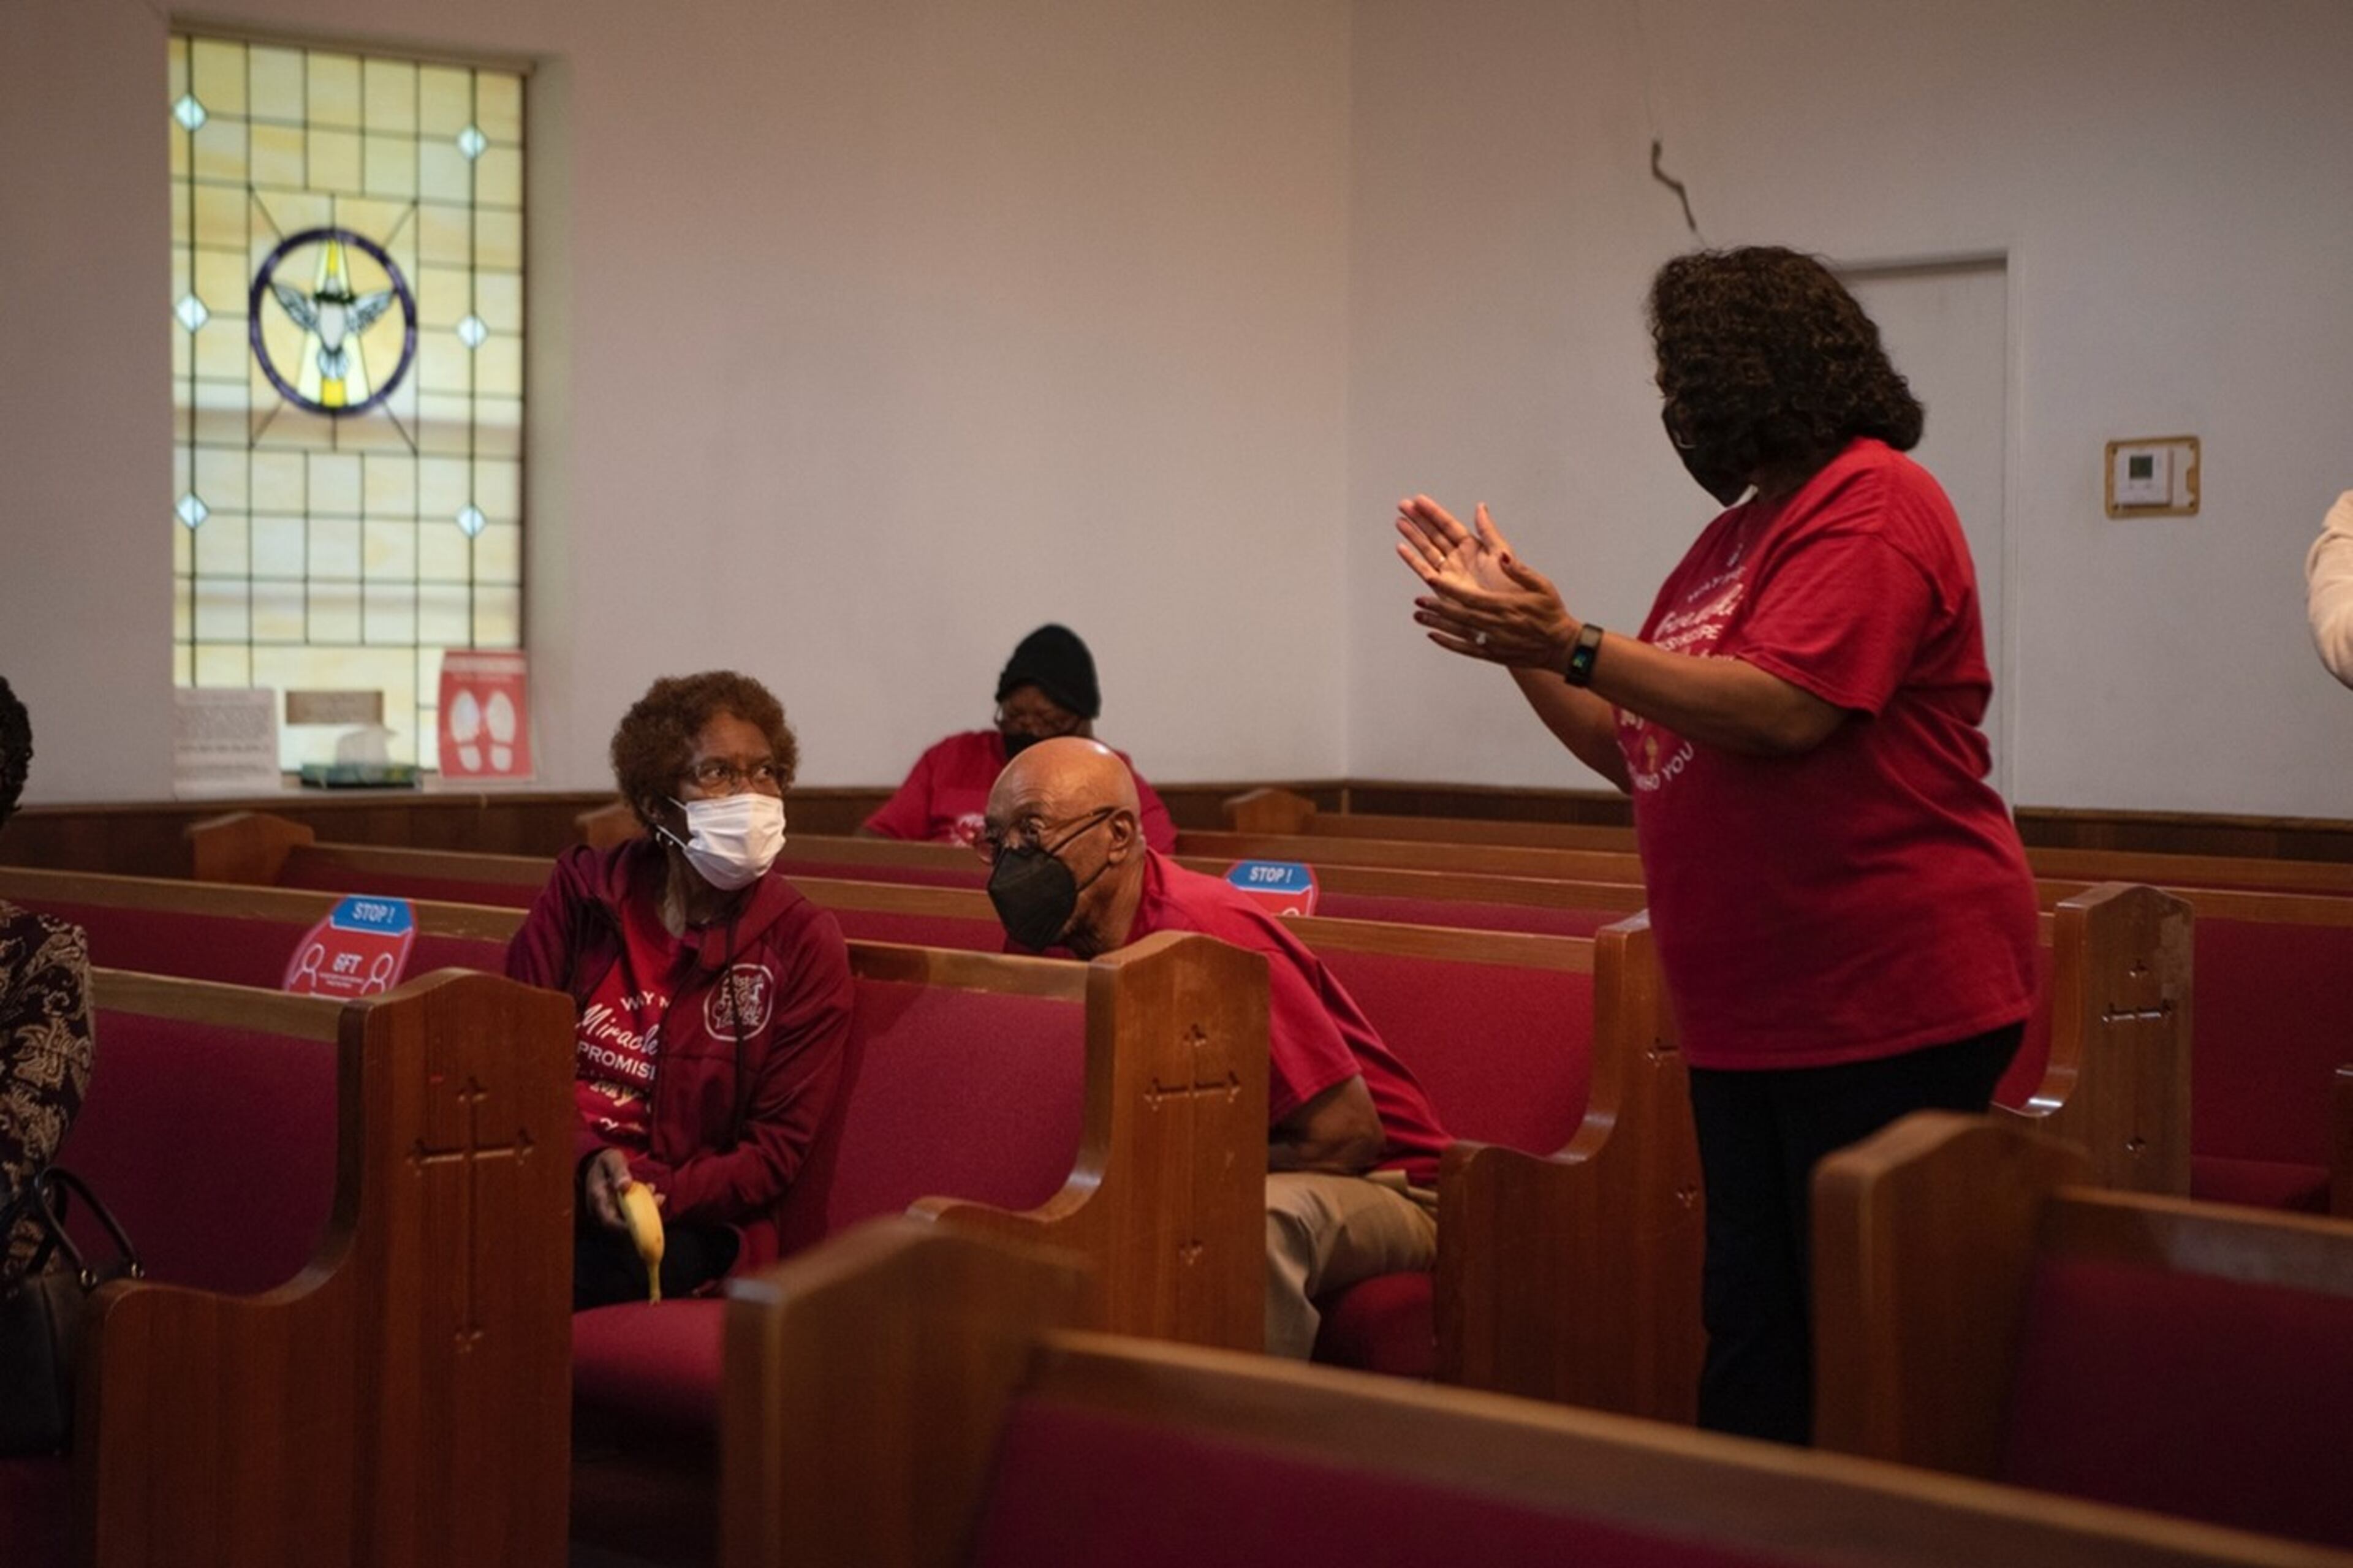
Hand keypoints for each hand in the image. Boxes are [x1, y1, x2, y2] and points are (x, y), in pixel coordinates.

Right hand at [582, 1148, 657, 1231]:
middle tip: (658, 1199)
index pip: (609, 1221)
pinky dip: (646, 1210)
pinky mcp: (619, 1212)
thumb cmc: (607, 1162)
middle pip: (622, 1225)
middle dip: (643, 1217)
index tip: (644, 1220)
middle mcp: (601, 1211)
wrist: (602, 1165)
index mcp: (597, 1199)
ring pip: (629, 1221)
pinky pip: (632, 1217)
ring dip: (647, 1212)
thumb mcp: (612, 1160)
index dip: (626, 1226)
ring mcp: (610, 1213)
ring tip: (659, 1196)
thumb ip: (618, 1171)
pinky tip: (656, 1197)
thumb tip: (624, 1185)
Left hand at [1393, 496, 1578, 668]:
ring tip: (1418, 616)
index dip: (1448, 588)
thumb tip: (1501, 556)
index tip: (1431, 578)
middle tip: (1418, 600)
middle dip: (1436, 607)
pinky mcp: (1492, 654)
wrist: (1561, 646)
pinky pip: (1465, 649)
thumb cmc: (1551, 612)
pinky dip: (1448, 643)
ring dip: (1436, 624)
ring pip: (1459, 632)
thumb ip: (1519, 571)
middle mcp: (1494, 625)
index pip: (1470, 596)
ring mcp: (1492, 642)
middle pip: (1459, 615)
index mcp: (1504, 606)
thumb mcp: (1541, 585)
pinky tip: (1433, 636)